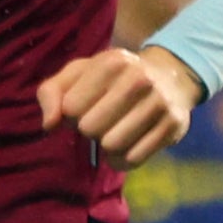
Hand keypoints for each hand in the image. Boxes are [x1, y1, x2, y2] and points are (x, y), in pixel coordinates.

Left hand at [38, 43, 203, 164]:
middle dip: (88, 130)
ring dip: (105, 147)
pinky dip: (122, 160)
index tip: (83, 107)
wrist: (170, 76)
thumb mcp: (78, 73)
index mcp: (111, 62)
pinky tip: (126, 146)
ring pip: (112, 146)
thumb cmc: (112, 78)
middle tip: (100, 121)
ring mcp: (160, 102)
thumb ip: (51, 93)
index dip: (70, 114)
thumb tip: (49, 125)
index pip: (70, 108)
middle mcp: (139, 79)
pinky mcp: (173, 125)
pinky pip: (133, 159)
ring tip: (112, 132)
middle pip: (90, 129)